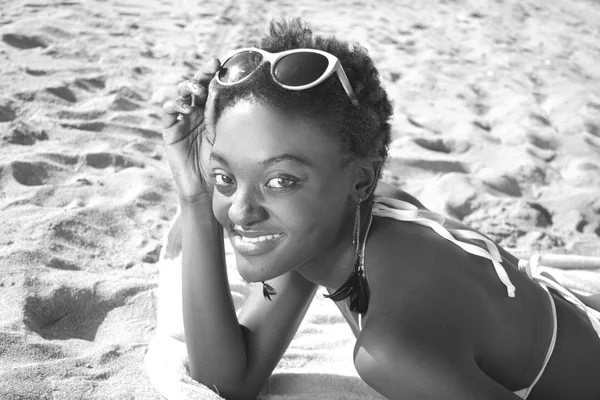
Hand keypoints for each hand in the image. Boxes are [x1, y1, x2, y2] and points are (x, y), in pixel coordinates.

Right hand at [162, 58, 220, 201]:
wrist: (203, 186)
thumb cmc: (216, 164)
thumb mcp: (220, 138)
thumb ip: (217, 118)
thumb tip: (218, 94)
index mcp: (209, 112)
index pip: (210, 89)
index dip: (213, 75)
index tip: (221, 64)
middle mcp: (195, 113)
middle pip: (195, 87)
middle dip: (201, 75)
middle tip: (210, 67)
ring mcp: (182, 120)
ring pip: (180, 95)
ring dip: (187, 87)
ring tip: (196, 90)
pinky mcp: (170, 130)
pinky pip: (168, 112)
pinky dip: (175, 105)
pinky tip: (185, 108)